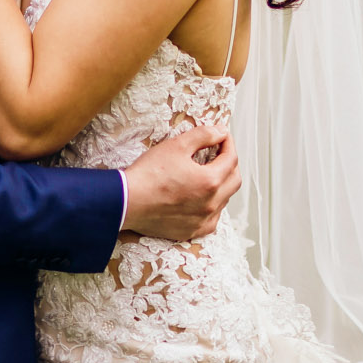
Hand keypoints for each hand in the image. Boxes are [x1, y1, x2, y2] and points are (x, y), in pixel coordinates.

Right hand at [120, 125, 240, 241]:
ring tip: (208, 173)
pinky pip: (212, 219)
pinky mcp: (192, 231)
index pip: (231, 159)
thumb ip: (203, 135)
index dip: (228, 143)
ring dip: (222, 184)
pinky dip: (212, 205)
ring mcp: (203, 220)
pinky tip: (201, 197)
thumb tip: (221, 131)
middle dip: (230, 163)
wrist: (128, 201)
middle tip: (219, 152)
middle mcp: (211, 204)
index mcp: (210, 181)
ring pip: (224, 200)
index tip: (222, 136)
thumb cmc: (149, 174)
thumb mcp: (176, 146)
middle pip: (234, 180)